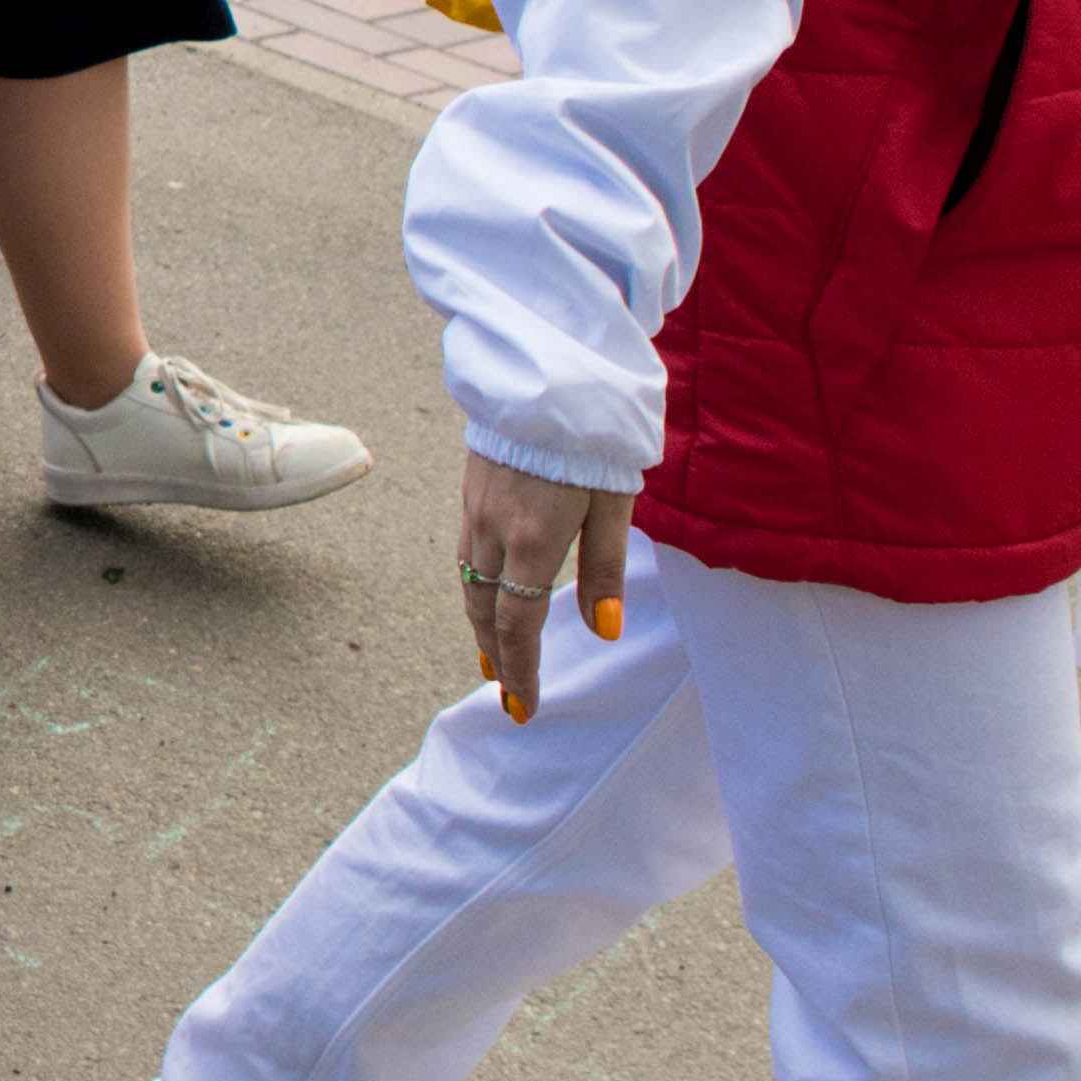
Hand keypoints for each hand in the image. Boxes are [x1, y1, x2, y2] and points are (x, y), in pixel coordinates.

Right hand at [457, 458, 632, 722]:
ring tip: (492, 656)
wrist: (546, 372)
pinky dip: (475, 588)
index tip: (525, 708)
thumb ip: (605, 568)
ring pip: (469, 583)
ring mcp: (477, 508)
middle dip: (496, 658)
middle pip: (485, 610)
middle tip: (507, 695)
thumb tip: (602, 630)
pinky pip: (466, 553)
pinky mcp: (472, 489)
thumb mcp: (614, 502)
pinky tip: (487, 593)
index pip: (518, 624)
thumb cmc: (591, 438)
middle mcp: (495, 530)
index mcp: (534, 540)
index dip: (521, 671)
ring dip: (481, 625)